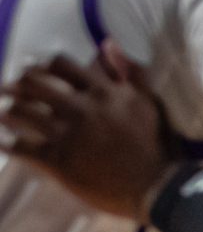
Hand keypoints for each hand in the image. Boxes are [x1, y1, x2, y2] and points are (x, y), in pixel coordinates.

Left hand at [0, 45, 182, 221]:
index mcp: (101, 92)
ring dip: (10, 113)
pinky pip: (24, 148)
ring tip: (5, 115)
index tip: (38, 72)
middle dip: (18, 85)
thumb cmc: (158, 146)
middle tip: (10, 89)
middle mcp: (80, 108)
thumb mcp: (149, 103)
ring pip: (23, 114)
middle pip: (34, 85)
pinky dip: (11, 145)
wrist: (159, 188)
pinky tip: (5, 144)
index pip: (60, 65)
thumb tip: (106, 43)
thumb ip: (128, 73)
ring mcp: (67, 135)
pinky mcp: (59, 161)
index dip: (44, 66)